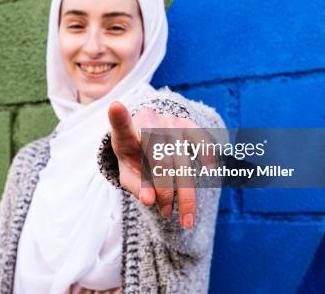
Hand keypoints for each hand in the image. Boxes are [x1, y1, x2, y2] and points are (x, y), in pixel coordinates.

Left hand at [108, 101, 214, 229]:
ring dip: (185, 191)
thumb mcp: (128, 173)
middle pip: (160, 160)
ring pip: (182, 159)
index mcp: (125, 134)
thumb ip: (135, 186)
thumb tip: (149, 200)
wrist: (150, 133)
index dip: (119, 117)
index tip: (116, 107)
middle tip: (166, 213)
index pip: (121, 126)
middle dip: (166, 192)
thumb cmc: (136, 158)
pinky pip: (202, 143)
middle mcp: (148, 121)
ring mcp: (169, 120)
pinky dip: (207, 161)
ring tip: (185, 217)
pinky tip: (209, 178)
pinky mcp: (187, 122)